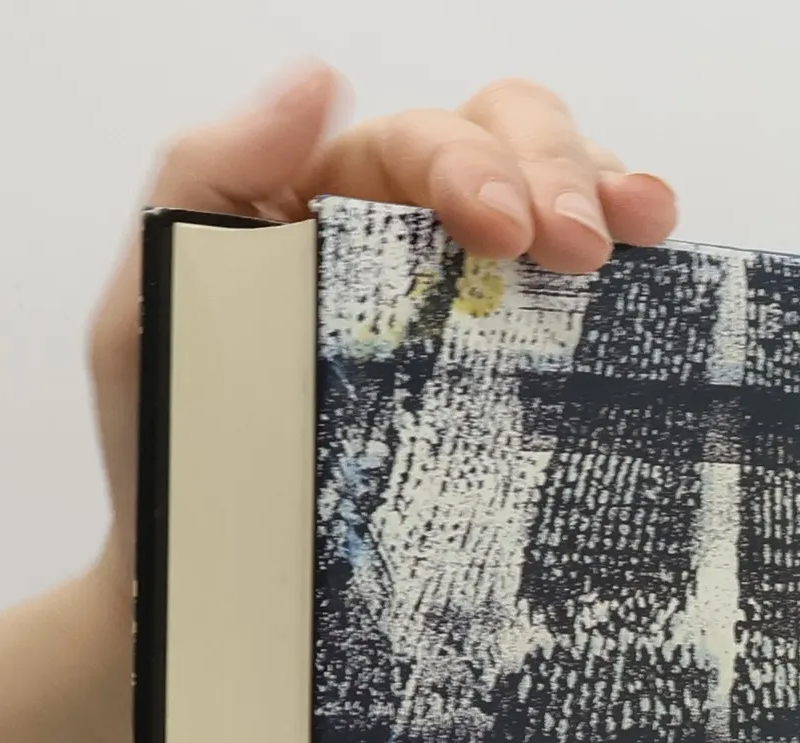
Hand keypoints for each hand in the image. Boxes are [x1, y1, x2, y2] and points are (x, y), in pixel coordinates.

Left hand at [87, 65, 678, 582]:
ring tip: (638, 234)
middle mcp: (399, 237)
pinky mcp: (504, 383)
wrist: (208, 606)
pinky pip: (574, 304)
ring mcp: (460, 308)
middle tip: (582, 249)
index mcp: (318, 206)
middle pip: (501, 141)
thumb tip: (315, 80)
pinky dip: (626, 274)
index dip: (471, 163)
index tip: (503, 232)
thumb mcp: (146, 321)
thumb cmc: (172, 470)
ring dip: (605, 192)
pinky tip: (654, 275)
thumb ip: (203, 185)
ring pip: (554, 194)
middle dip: (553, 172)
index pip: (414, 142)